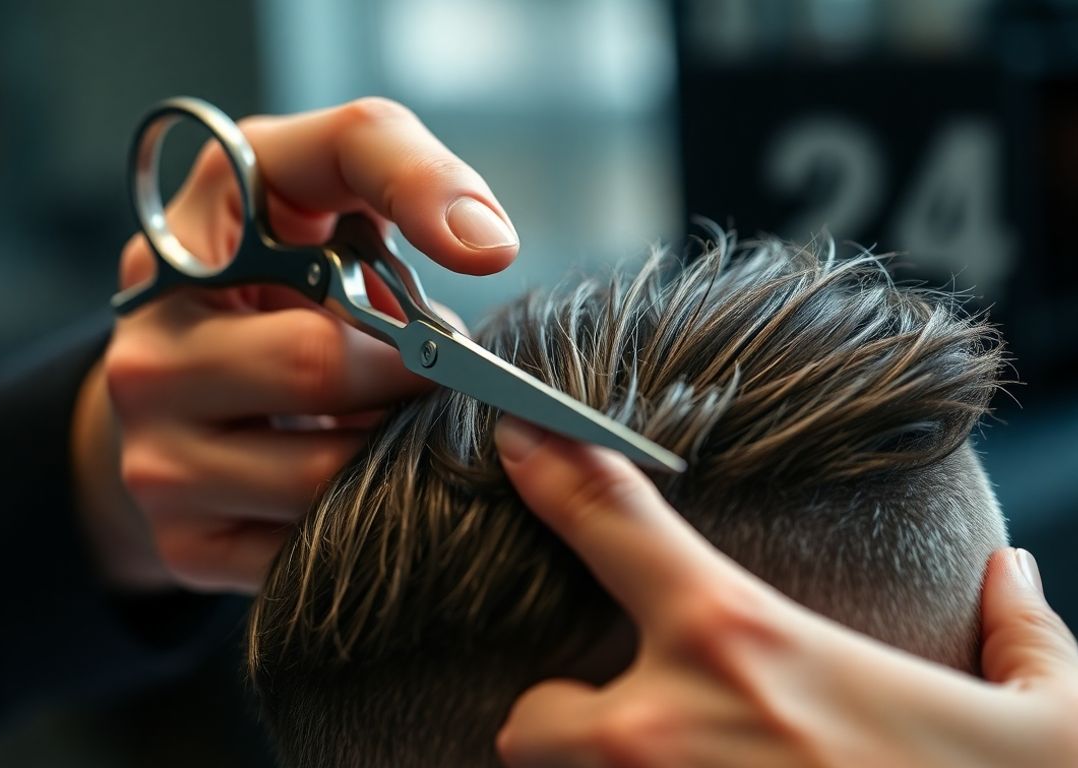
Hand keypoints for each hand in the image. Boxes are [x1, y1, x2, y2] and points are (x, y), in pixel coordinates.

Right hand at [74, 98, 515, 591]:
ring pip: (323, 478)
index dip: (416, 206)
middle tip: (437, 367)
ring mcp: (154, 457)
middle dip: (412, 369)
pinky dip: (363, 520)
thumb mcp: (314, 183)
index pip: (312, 193)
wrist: (179, 384)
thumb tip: (486, 246)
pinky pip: (311, 549)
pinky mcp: (184, 543)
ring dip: (393, 451)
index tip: (488, 255)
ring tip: (393, 418)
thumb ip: (400, 171)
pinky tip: (362, 478)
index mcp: (184, 240)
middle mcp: (147, 354)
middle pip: (319, 365)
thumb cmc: (271, 272)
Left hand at [492, 416, 1077, 767]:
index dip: (551, 468)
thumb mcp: (1046, 719)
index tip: (515, 435)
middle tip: (633, 723)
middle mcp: (667, 728)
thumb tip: (1013, 575)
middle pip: (533, 717)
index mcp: (742, 643)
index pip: (610, 521)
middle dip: (562, 718)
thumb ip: (1020, 637)